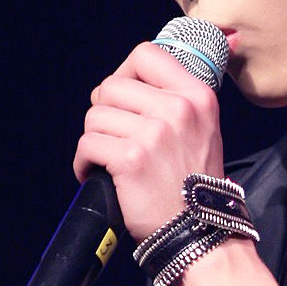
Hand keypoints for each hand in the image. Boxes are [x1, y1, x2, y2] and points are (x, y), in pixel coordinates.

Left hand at [73, 41, 225, 239]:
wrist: (199, 231)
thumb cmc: (193, 184)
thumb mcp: (202, 129)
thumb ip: (174, 100)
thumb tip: (126, 81)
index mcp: (197, 95)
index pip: (146, 54)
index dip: (125, 74)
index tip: (124, 100)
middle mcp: (178, 109)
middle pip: (111, 86)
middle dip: (105, 113)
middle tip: (115, 138)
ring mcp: (155, 133)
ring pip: (95, 116)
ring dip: (94, 140)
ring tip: (108, 160)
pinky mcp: (132, 158)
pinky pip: (87, 144)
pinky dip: (85, 162)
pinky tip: (98, 174)